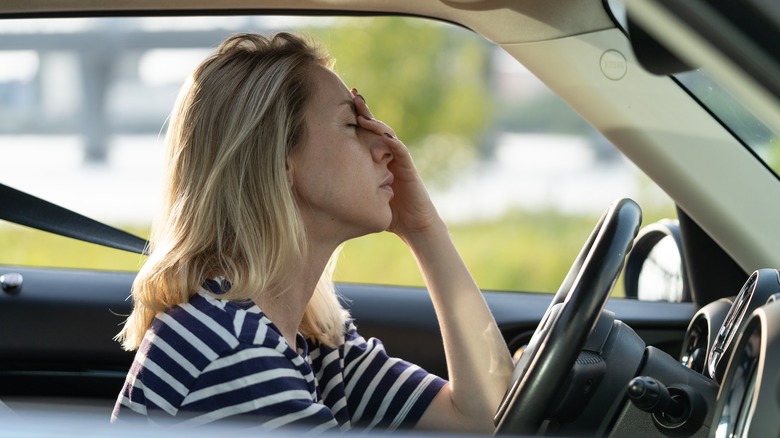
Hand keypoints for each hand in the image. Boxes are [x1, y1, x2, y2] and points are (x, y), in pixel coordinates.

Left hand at [351, 89, 442, 240]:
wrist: (414, 225)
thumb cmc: (388, 212)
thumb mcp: (362, 195)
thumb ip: (347, 187)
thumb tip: (317, 186)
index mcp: (375, 157)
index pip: (364, 133)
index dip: (353, 117)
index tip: (338, 102)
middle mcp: (388, 153)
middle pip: (375, 127)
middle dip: (364, 110)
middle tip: (352, 93)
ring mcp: (398, 158)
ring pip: (386, 134)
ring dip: (375, 122)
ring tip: (362, 111)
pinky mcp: (408, 167)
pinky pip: (400, 150)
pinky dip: (391, 141)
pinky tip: (382, 133)